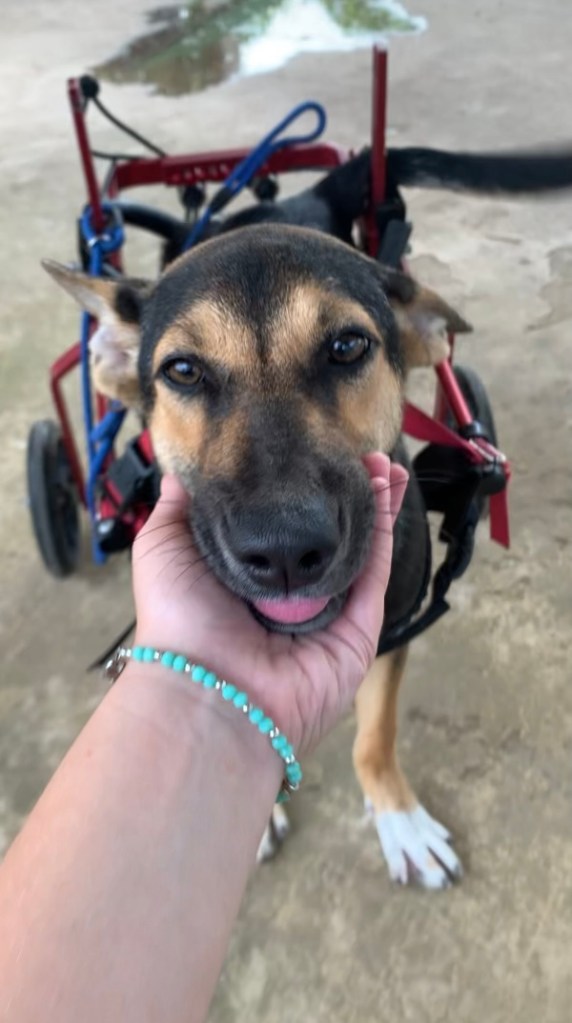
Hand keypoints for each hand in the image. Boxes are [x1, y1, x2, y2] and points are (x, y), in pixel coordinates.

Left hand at [131, 454, 407, 755]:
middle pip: (326, 534)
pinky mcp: (356, 631)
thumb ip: (178, 508)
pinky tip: (387, 492)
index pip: (282, 524)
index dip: (300, 487)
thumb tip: (182, 469)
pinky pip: (375, 575)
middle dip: (346, 491)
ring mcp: (326, 613)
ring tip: (384, 463)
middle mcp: (288, 595)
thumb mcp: (162, 549)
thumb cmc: (179, 620)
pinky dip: (384, 534)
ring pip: (359, 549)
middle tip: (360, 451)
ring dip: (375, 504)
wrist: (209, 689)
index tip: (314, 448)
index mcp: (247, 577)